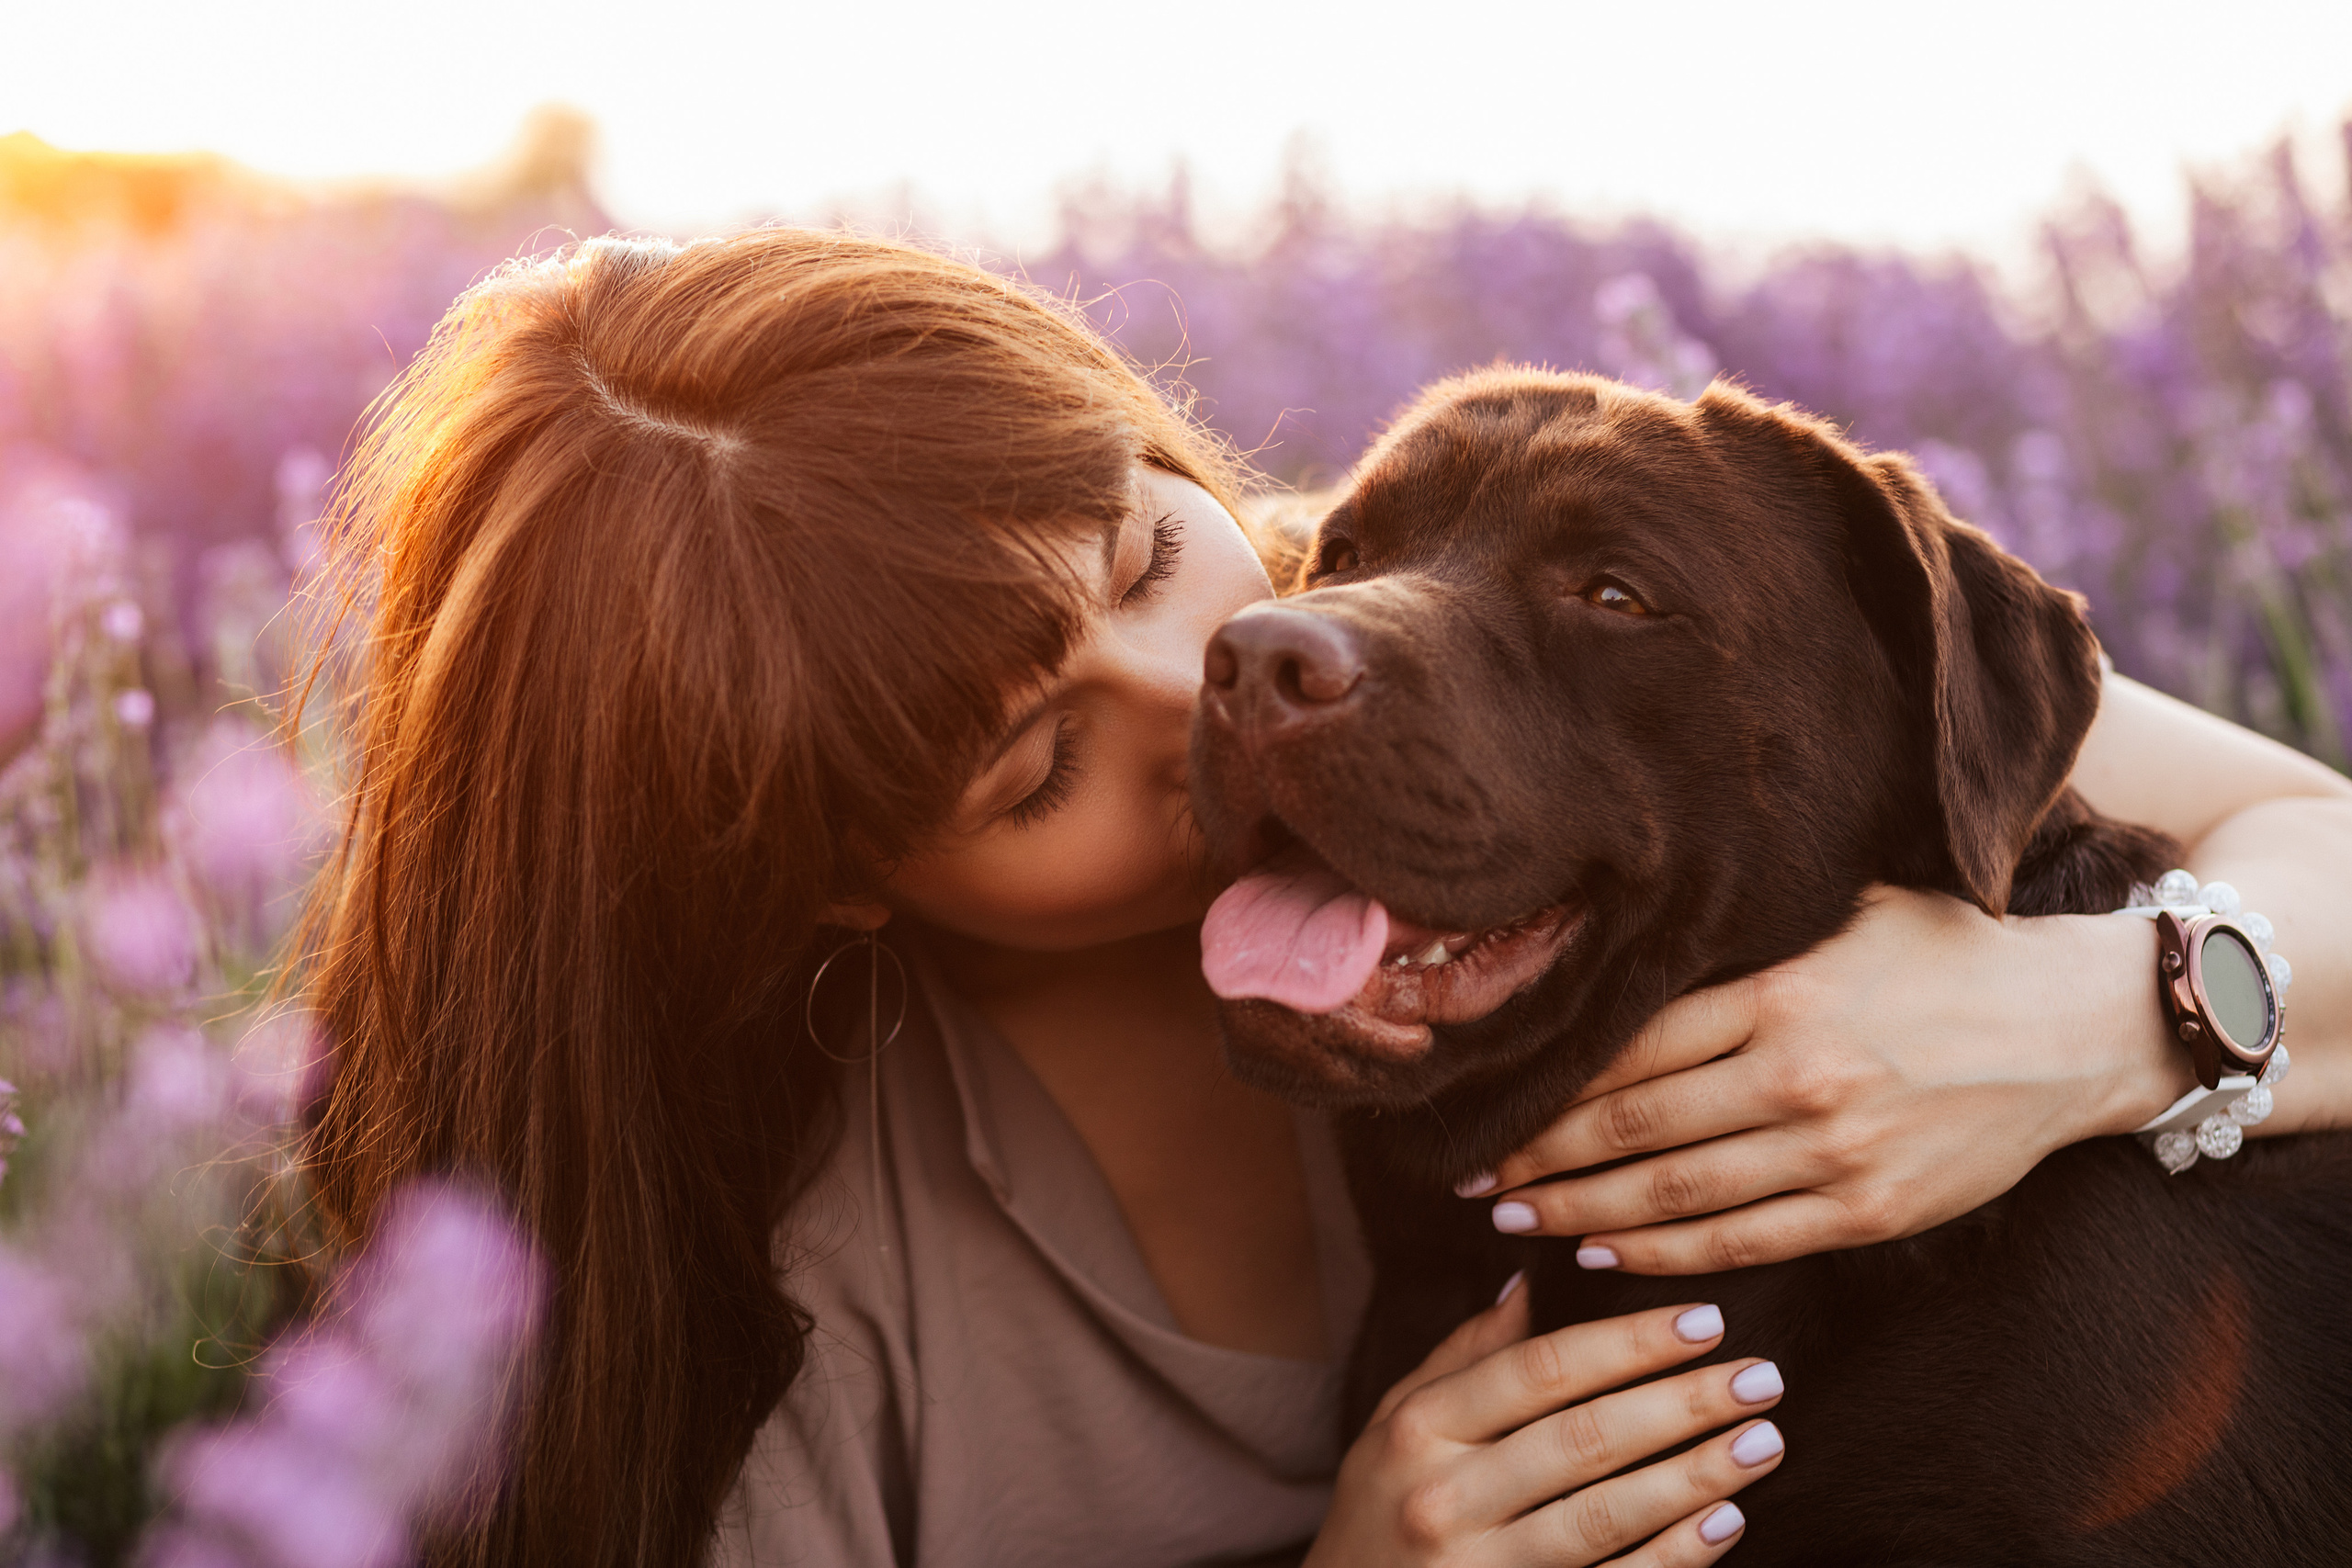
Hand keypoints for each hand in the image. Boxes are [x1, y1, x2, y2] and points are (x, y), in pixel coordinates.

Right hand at [1305, 1281, 1785, 1566]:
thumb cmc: (1378, 1511)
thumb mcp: (1395, 1422)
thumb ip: (1465, 1355)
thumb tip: (1532, 1280)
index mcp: (1420, 1430)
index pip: (1539, 1371)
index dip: (1628, 1342)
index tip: (1704, 1320)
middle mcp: (1444, 1497)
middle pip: (1583, 1438)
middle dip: (1682, 1403)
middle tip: (1760, 1376)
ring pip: (1606, 1514)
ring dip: (1695, 1476)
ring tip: (1761, 1440)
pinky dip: (1674, 1556)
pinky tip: (1724, 1522)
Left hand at [1468, 886, 2194, 1273]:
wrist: (2075, 1027)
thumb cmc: (1945, 955)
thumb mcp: (1841, 917)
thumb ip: (1743, 942)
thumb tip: (1632, 941)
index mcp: (1778, 992)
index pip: (1628, 1047)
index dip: (1546, 1084)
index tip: (1486, 1101)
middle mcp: (1797, 1075)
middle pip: (1630, 1126)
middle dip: (1538, 1156)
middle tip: (1470, 1175)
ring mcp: (1835, 1150)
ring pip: (1674, 1196)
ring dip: (1581, 1212)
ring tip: (1514, 1218)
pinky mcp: (1869, 1209)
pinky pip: (1742, 1242)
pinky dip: (1665, 1256)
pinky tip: (1604, 1255)